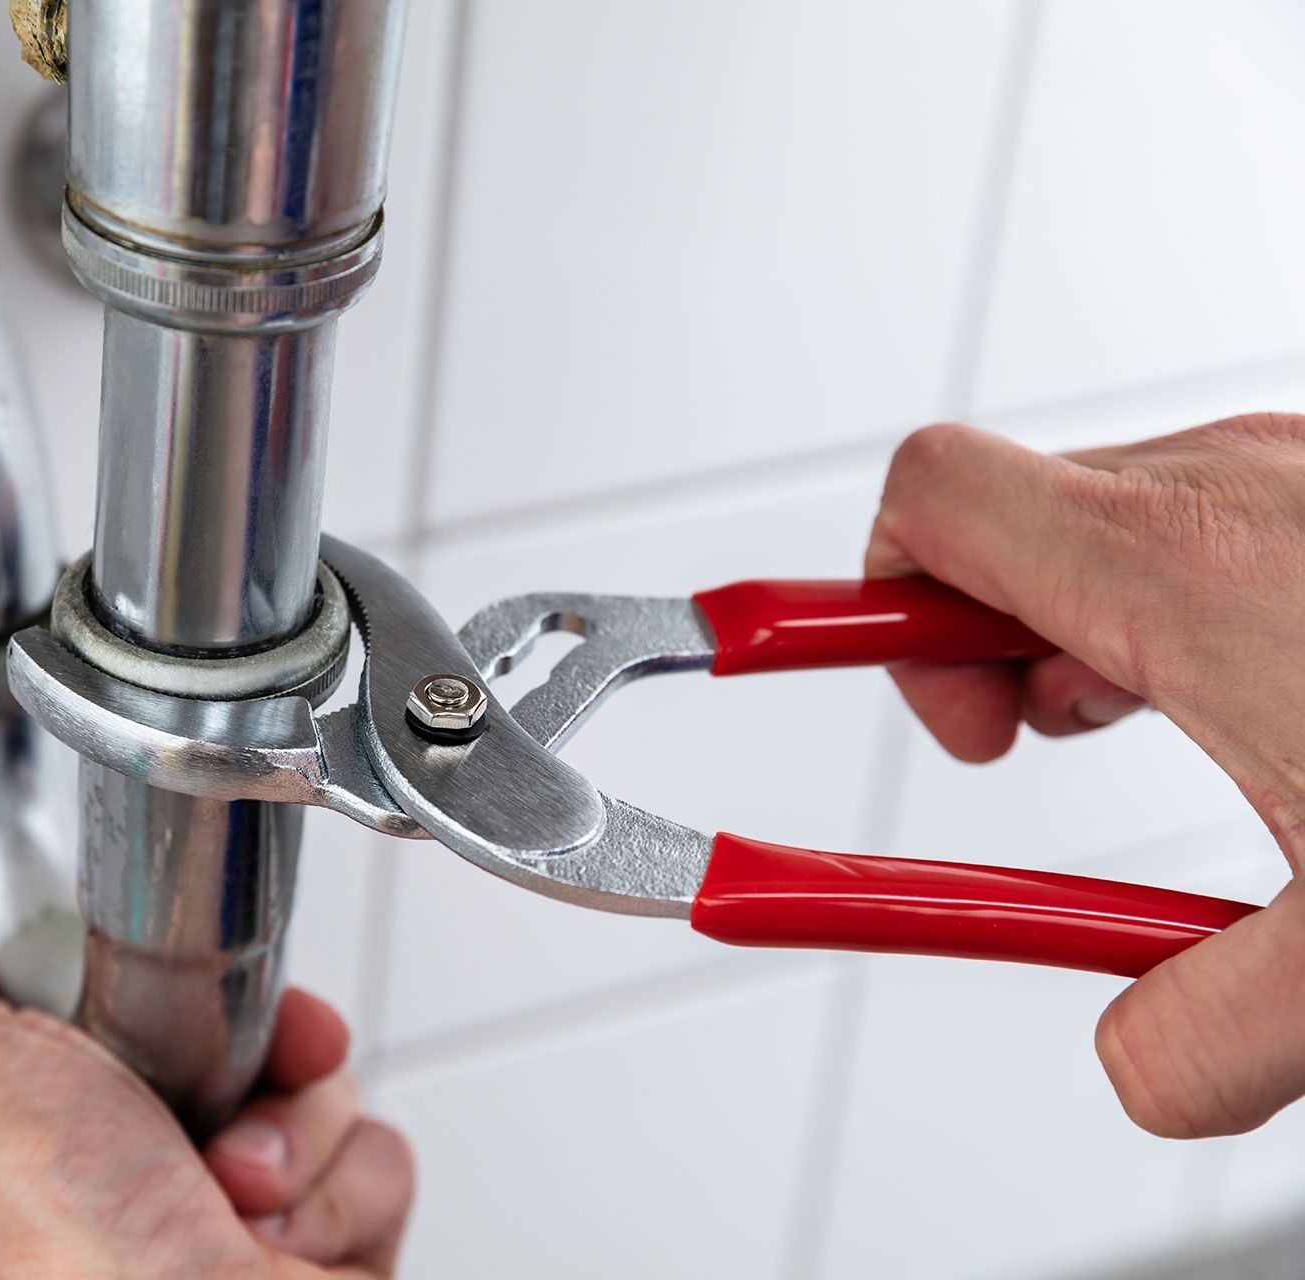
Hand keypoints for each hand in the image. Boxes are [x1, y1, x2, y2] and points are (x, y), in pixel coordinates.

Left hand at [0, 900, 413, 1277]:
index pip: (87, 1009)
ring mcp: (220, 1220)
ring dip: (293, 1125)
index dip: (127, 971)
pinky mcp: (316, 1254)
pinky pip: (374, 1157)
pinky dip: (342, 1189)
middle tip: (222, 1069)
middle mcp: (117, 1182)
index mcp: (13, 1141)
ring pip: (308, 1088)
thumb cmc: (48, 1254)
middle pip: (217, 1035)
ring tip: (238, 1186)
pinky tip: (281, 1238)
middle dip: (240, 1040)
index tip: (140, 953)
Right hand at [865, 413, 1304, 1138]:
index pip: (929, 507)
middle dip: (978, 642)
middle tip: (1025, 745)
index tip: (846, 691)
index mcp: (1184, 573)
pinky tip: (1250, 690)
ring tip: (1141, 722)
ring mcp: (1299, 475)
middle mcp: (1232, 488)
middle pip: (1000, 515)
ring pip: (1103, 514)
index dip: (858, 604)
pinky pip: (1199, 516)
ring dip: (1080, 621)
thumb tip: (1136, 1062)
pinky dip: (1177, 601)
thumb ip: (1203, 1034)